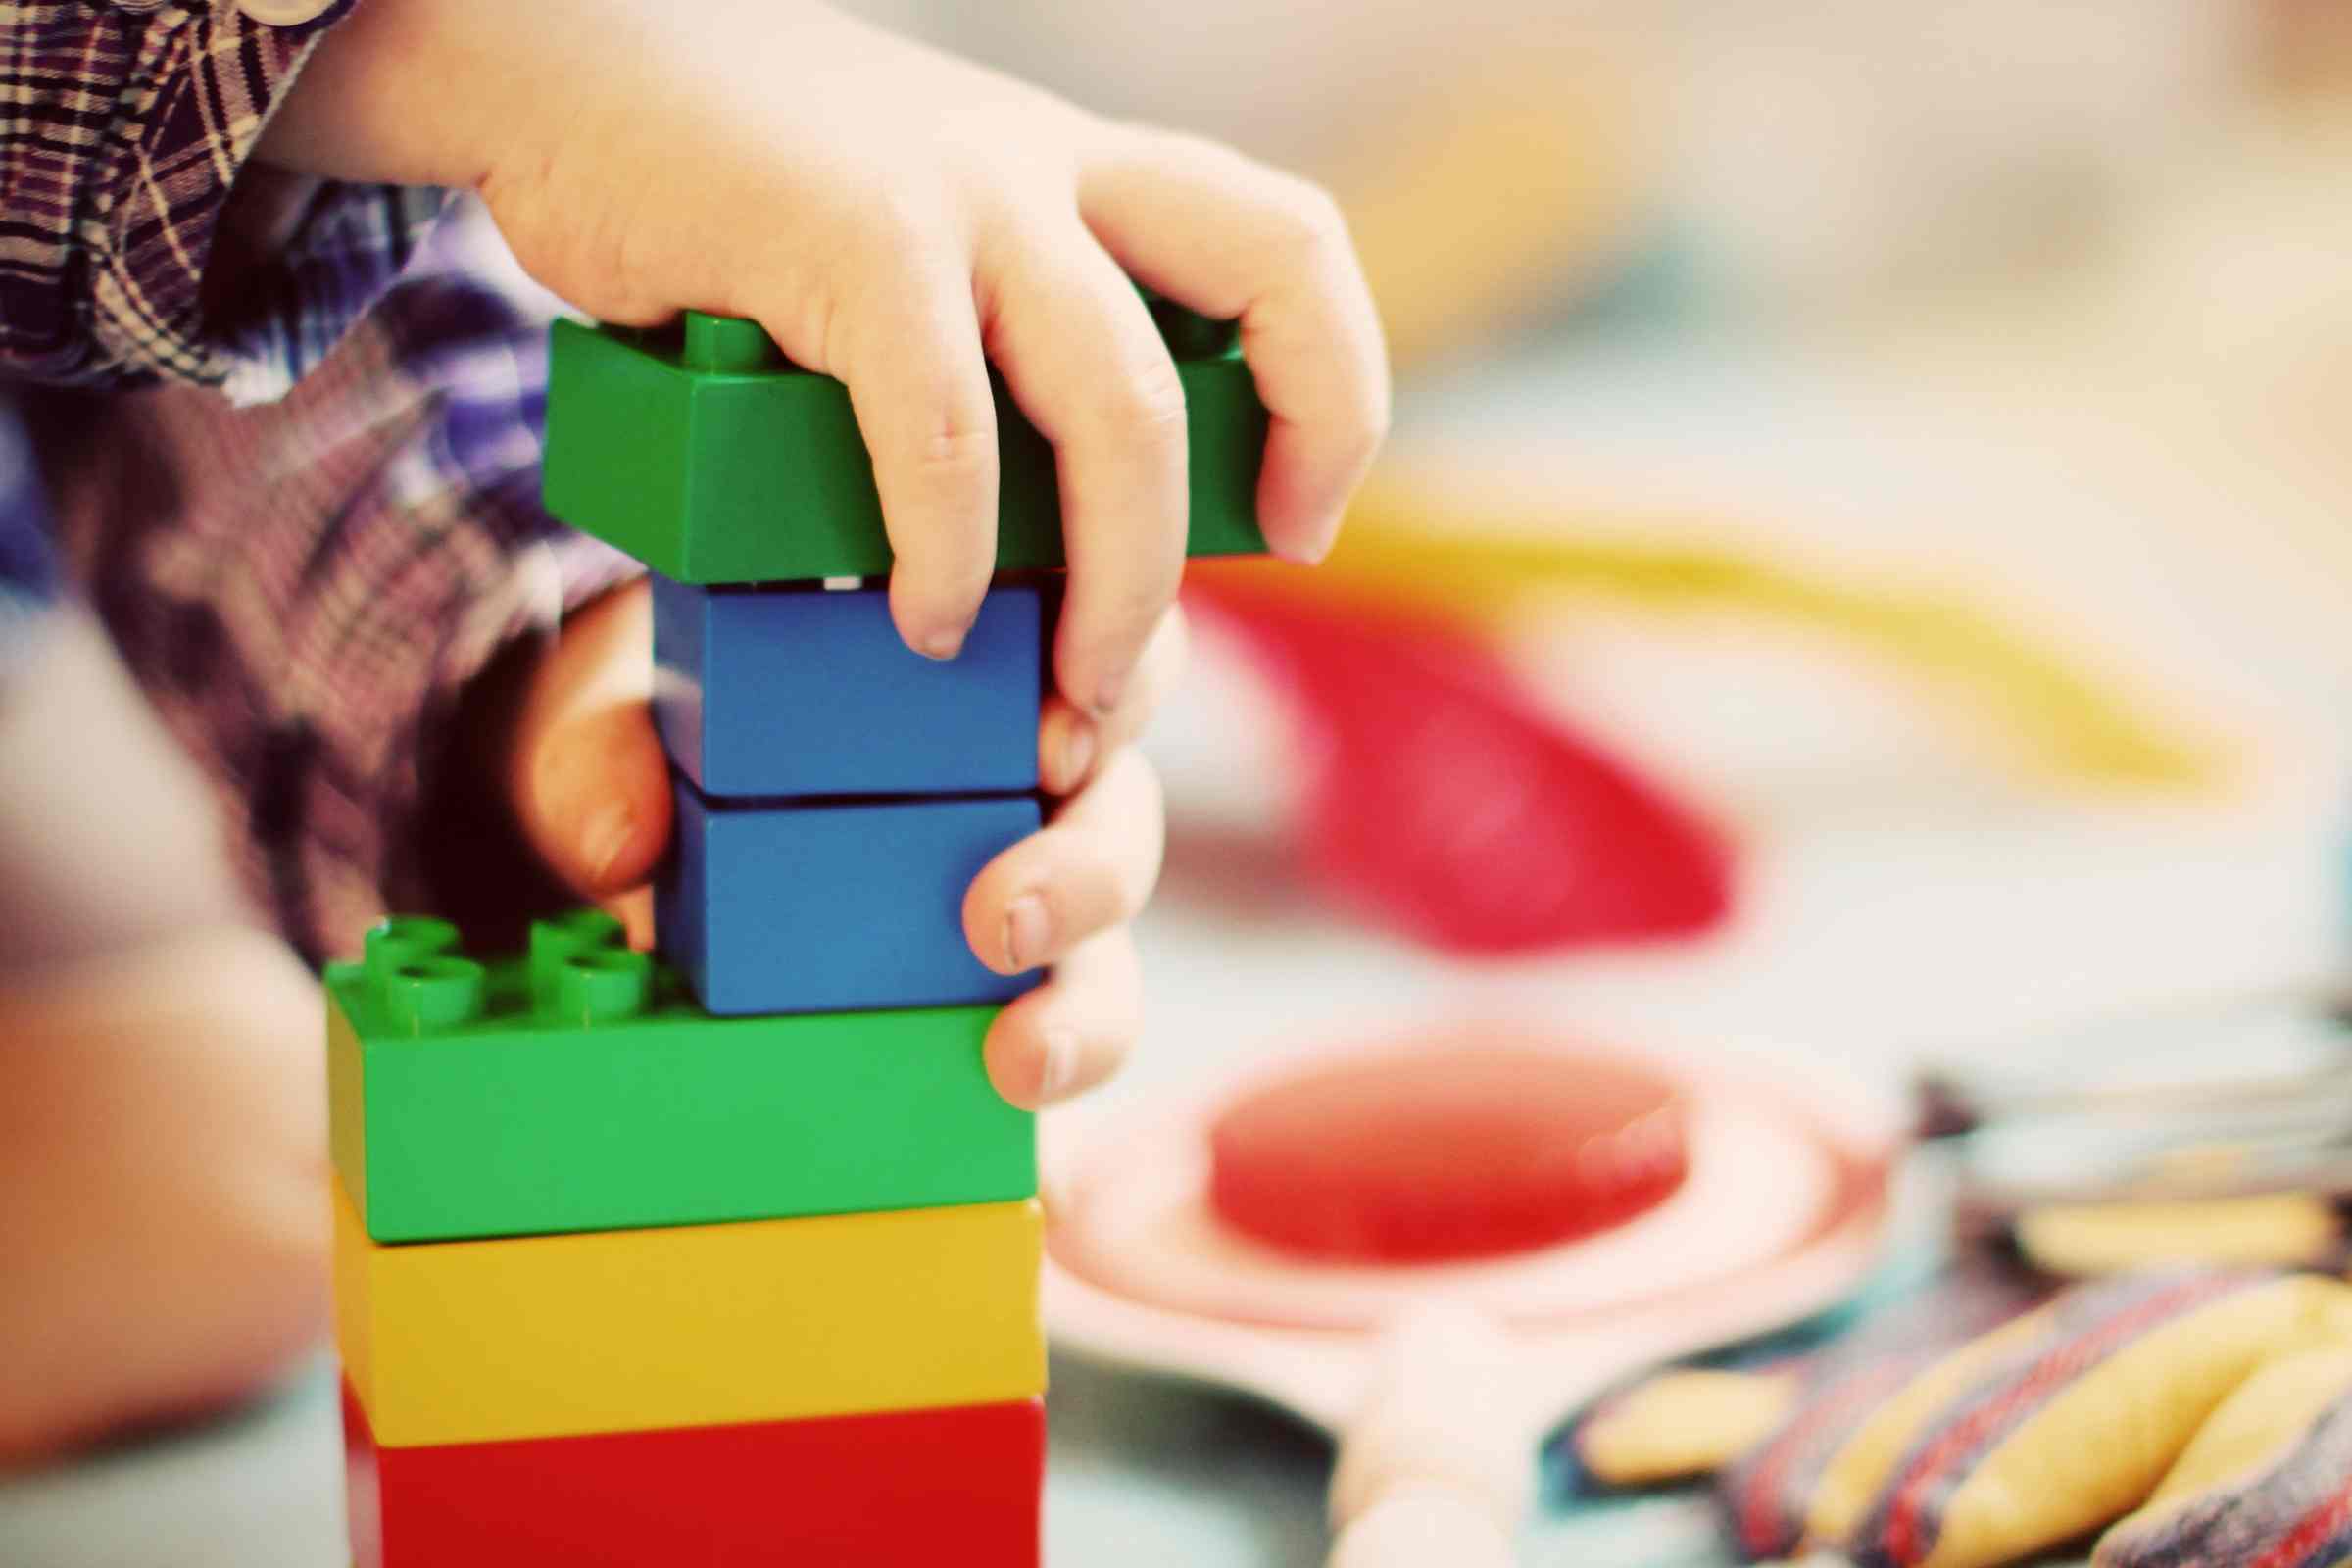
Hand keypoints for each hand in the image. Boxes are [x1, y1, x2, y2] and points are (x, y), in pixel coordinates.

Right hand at [261, 0, 1386, 716]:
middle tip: (1179, 636)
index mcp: (1080, 172)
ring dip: (1119, 580)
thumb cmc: (735, 194)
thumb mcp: (912, 238)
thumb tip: (1029, 535)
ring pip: (1123, 407)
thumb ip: (990, 340)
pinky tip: (916, 617)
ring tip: (1064, 688)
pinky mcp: (851, 241)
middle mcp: (1048, 167)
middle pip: (1277, 280)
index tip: (1297, 519)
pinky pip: (945, 434)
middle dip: (1283, 472)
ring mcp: (962, 195)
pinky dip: (945, 553)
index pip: (1289, 247)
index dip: (1334, 389)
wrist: (565, 64)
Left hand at [496, 577, 1180, 1110]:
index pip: (1101, 646)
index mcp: (978, 656)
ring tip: (1021, 1054)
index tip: (1052, 742)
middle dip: (1091, 868)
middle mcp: (1028, 770)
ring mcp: (1027, 884)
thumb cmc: (666, 731)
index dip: (1117, 687)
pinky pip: (1068, 1029)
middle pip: (1122, 804)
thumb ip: (604, 755)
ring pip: (1109, 936)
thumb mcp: (620, 717)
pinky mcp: (1006, 989)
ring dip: (1088, 1000)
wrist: (637, 825)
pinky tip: (1036, 1137)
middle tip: (1004, 917)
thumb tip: (619, 845)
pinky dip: (1063, 1072)